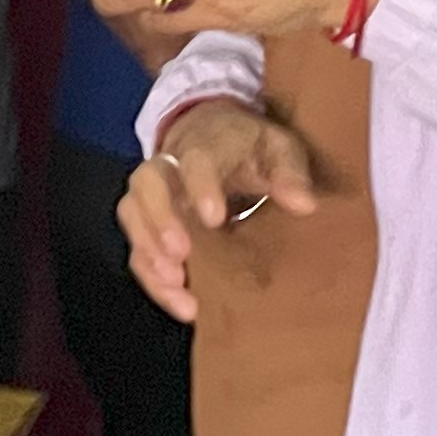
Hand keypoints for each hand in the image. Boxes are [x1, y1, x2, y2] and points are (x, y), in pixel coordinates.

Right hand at [118, 101, 318, 320]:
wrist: (211, 132)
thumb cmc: (249, 147)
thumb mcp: (279, 149)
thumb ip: (290, 174)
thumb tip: (304, 205)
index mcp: (206, 145)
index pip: (195, 160)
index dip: (200, 188)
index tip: (214, 219)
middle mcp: (169, 165)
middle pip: (147, 183)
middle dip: (160, 219)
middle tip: (180, 254)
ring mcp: (153, 193)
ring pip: (132, 214)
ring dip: (149, 251)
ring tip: (177, 284)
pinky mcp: (148, 221)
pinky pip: (137, 246)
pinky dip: (152, 277)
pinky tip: (181, 303)